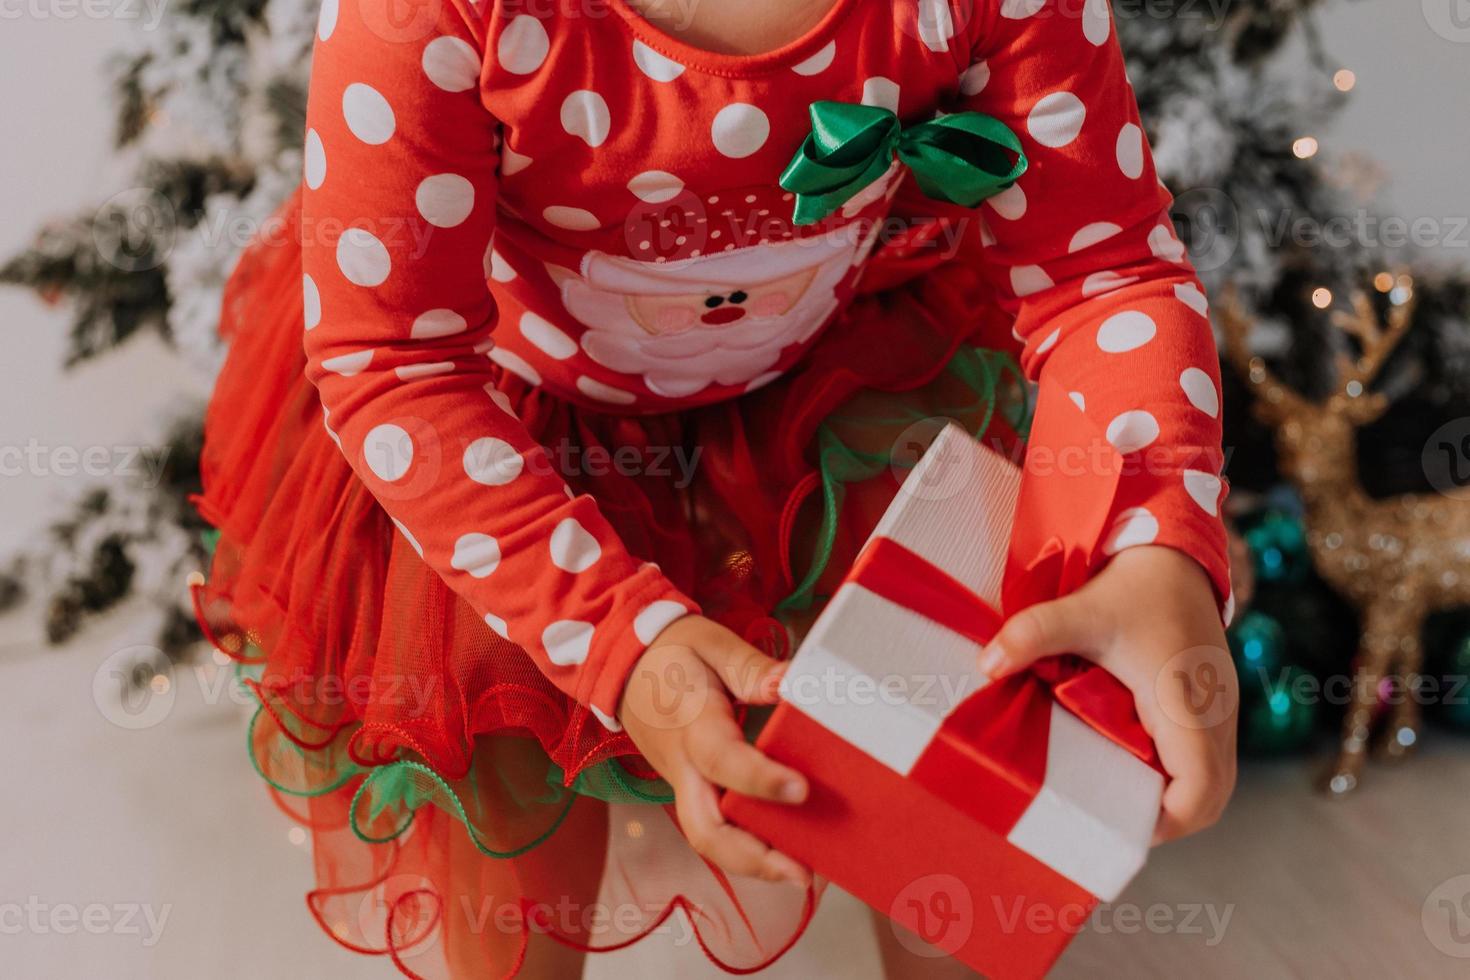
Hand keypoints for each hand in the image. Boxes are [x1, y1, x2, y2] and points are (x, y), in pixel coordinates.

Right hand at [617, 614, 811, 885]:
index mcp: (690, 724)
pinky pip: (716, 827)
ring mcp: (683, 784)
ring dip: (754, 863)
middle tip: (801, 873)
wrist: (624, 665)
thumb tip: (792, 684)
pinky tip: (787, 852)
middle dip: (753, 858)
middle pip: (706, 829)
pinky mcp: (691, 791)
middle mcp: (683, 766)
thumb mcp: (710, 643)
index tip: (801, 790)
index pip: (722, 761)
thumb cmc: (672, 653)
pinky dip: (749, 848)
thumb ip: (751, 667)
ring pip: (709, 838)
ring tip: (803, 872)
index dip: (760, 780)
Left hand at [980, 546, 1236, 842]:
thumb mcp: (1081, 608)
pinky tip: (1131, 764)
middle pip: (1212, 797)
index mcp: (1189, 704)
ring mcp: (1220, 709)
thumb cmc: (1134, 584)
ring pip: (1211, 778)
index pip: (1202, 790)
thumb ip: (1034, 634)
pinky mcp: (1212, 702)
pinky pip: (1205, 756)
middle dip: (1166, 819)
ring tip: (1116, 796)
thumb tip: (987, 664)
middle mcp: (1216, 713)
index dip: (1166, 820)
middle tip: (1110, 818)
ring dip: (1172, 796)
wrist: (1174, 551)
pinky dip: (1175, 773)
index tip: (1120, 820)